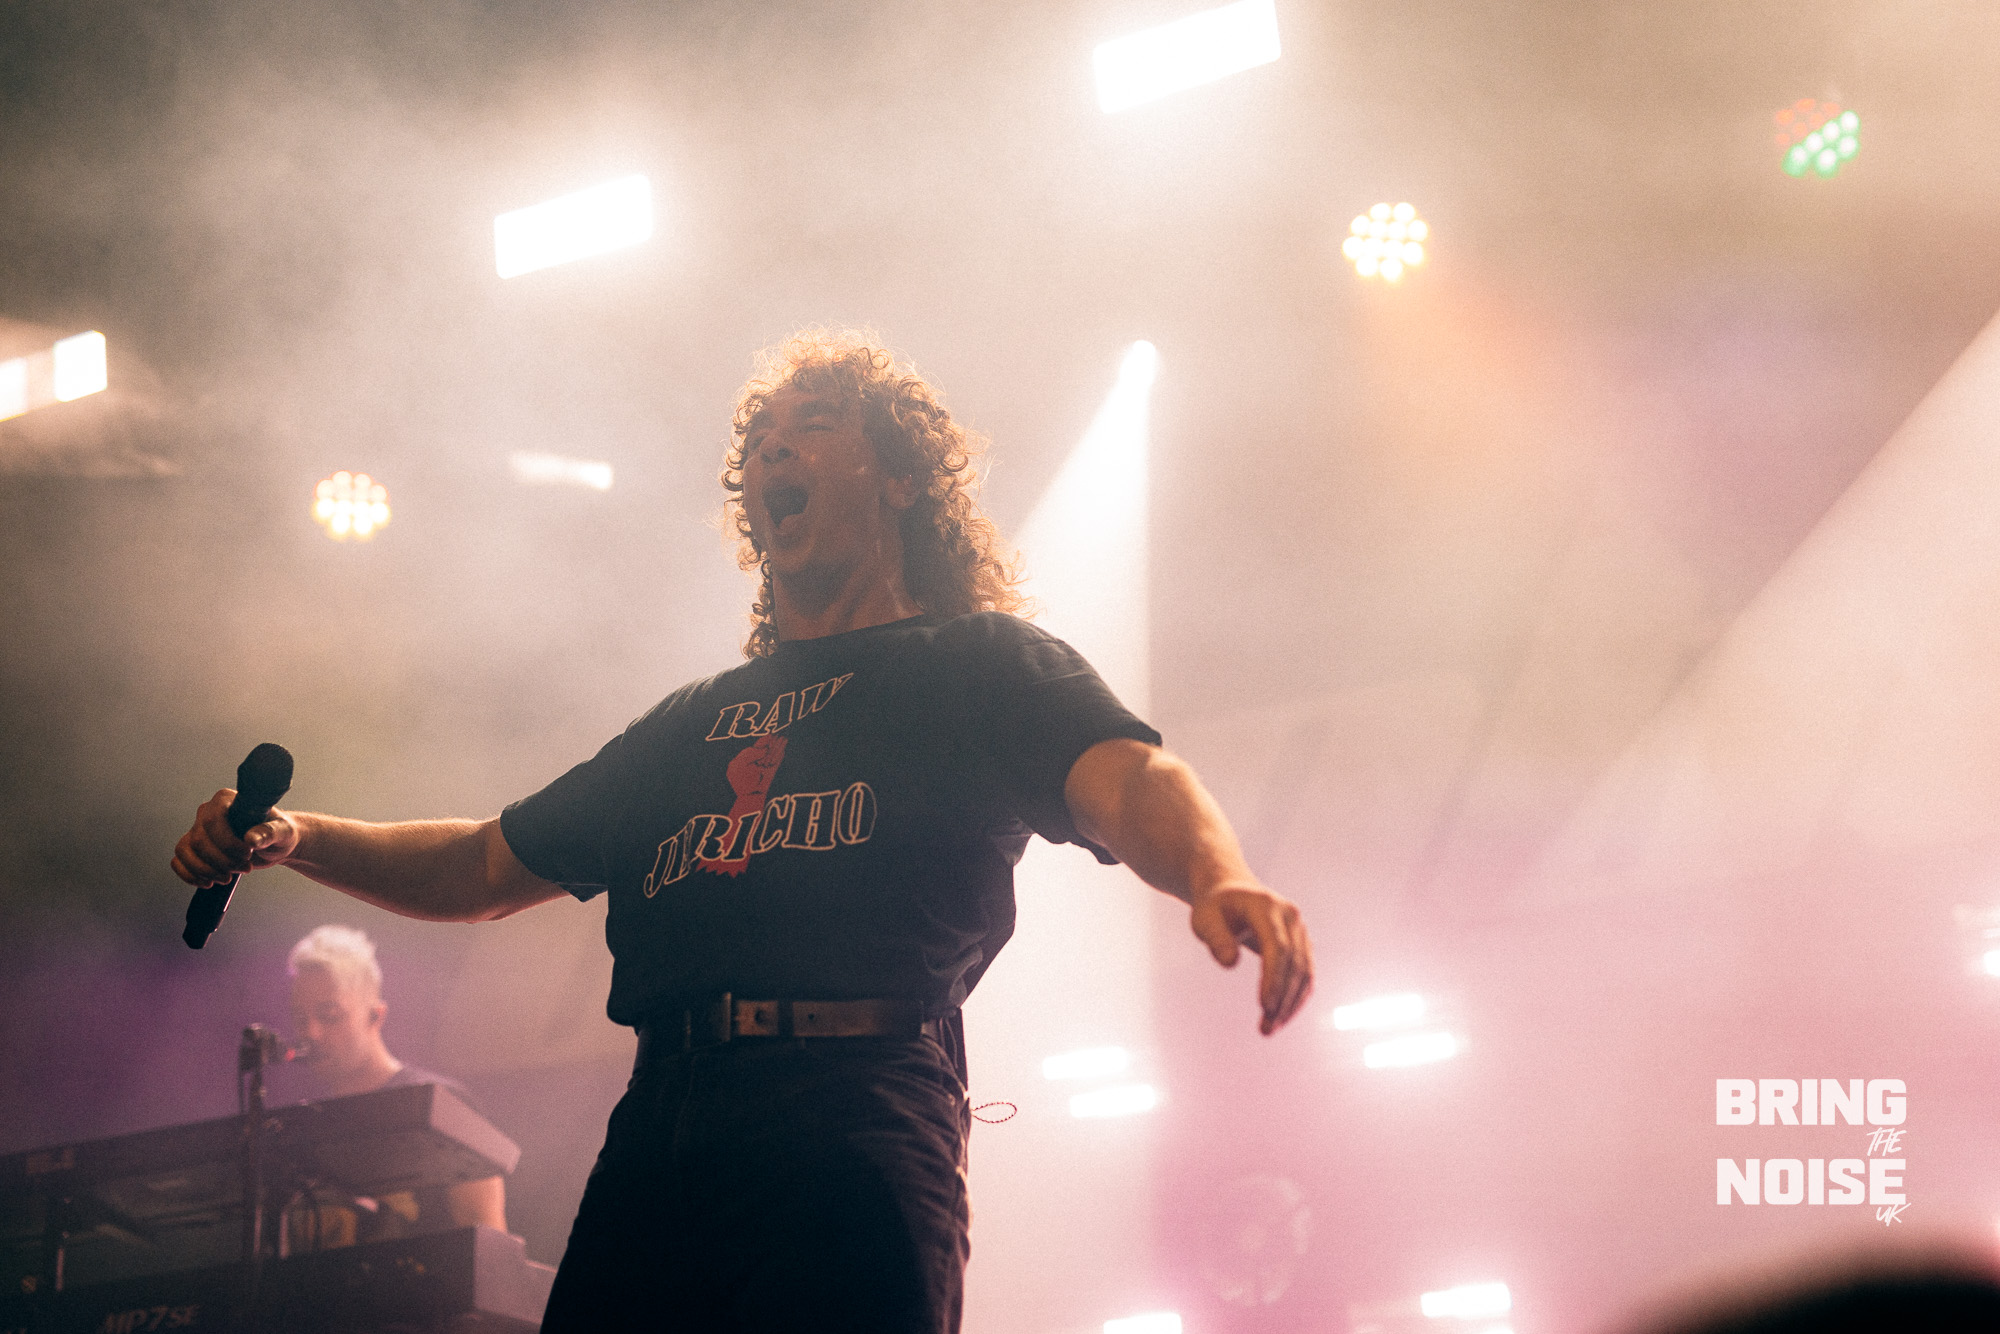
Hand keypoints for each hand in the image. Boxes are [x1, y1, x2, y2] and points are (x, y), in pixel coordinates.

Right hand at [170, 788, 300, 887]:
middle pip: (199, 840)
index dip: (227, 843)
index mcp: (226, 800)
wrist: (275, 845)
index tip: (248, 854)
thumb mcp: (282, 832)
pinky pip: (178, 860)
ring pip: (185, 851)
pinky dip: (190, 875)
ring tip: (228, 877)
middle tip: (245, 868)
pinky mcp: (194, 848)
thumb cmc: (280, 833)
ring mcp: (198, 830)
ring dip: (206, 870)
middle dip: (221, 861)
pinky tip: (208, 883)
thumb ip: (269, 832)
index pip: (212, 821)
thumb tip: (251, 838)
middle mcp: (207, 812)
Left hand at [1188, 882, 1313, 1035]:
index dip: (1274, 978)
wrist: (1232, 890)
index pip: (1278, 947)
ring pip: (1305, 972)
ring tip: (1268, 1029)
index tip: (1264, 1007)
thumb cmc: (1214, 907)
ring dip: (1291, 1003)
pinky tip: (1280, 1018)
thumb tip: (1230, 963)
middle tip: (1265, 1028)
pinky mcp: (1303, 943)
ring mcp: (1300, 930)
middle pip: (1294, 963)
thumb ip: (1215, 938)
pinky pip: (1306, 974)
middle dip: (1282, 998)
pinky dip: (1296, 998)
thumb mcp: (1204, 918)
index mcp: (1267, 906)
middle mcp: (1291, 917)